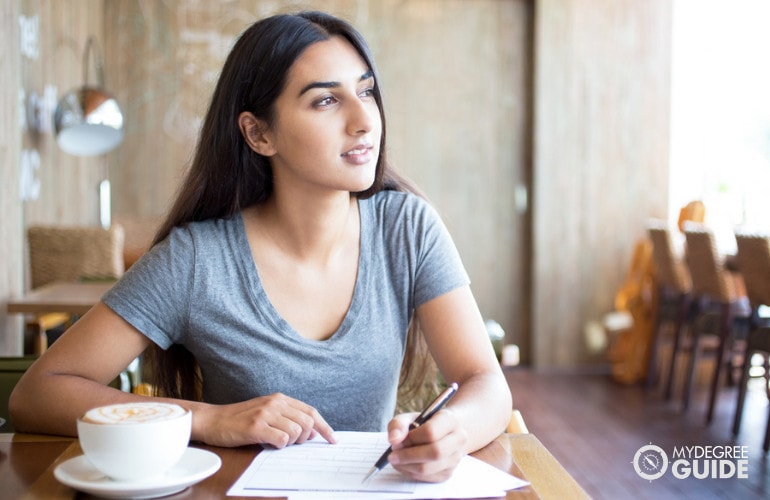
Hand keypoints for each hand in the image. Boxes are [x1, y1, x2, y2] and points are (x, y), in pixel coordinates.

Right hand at [194, 393, 335, 447]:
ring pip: (296, 432)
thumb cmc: (240, 420)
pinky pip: (281, 440)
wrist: (213, 420)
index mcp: (280, 399)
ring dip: (290, 442)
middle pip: (307, 422)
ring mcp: (266, 414)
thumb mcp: (267, 414)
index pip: (311, 411)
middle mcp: (275, 403)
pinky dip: (280, 446)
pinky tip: (270, 444)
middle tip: (293, 443)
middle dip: (305, 437)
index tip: (333, 439)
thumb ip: (288, 419)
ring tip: (277, 442)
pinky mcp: (256, 427)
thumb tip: (313, 432)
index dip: (324, 426)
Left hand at [386, 408, 467, 481]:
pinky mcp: (448, 472)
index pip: (431, 431)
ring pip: (430, 468)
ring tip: (396, 460)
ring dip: (407, 466)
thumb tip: (394, 440)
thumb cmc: (423, 424)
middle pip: (434, 452)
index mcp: (450, 420)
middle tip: (392, 456)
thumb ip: (398, 425)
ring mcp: (455, 458)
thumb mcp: (409, 418)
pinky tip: (404, 465)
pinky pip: (428, 477)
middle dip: (408, 456)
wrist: (442, 433)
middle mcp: (458, 439)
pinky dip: (411, 473)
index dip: (411, 438)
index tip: (398, 441)